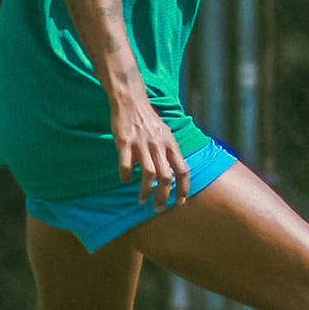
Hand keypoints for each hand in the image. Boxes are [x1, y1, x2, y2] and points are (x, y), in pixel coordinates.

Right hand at [111, 93, 190, 210]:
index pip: (183, 170)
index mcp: (171, 144)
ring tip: (142, 200)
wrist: (132, 101)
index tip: (180, 202)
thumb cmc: (149, 121)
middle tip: (158, 208)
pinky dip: (126, 175)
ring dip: (145, 191)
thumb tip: (177, 173)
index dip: (183, 188)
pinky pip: (126, 164)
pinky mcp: (125, 142)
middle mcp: (159, 145)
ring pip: (148, 174)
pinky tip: (126, 180)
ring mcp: (142, 144)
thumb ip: (171, 152)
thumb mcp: (166, 134)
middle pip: (166, 177)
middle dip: (163, 197)